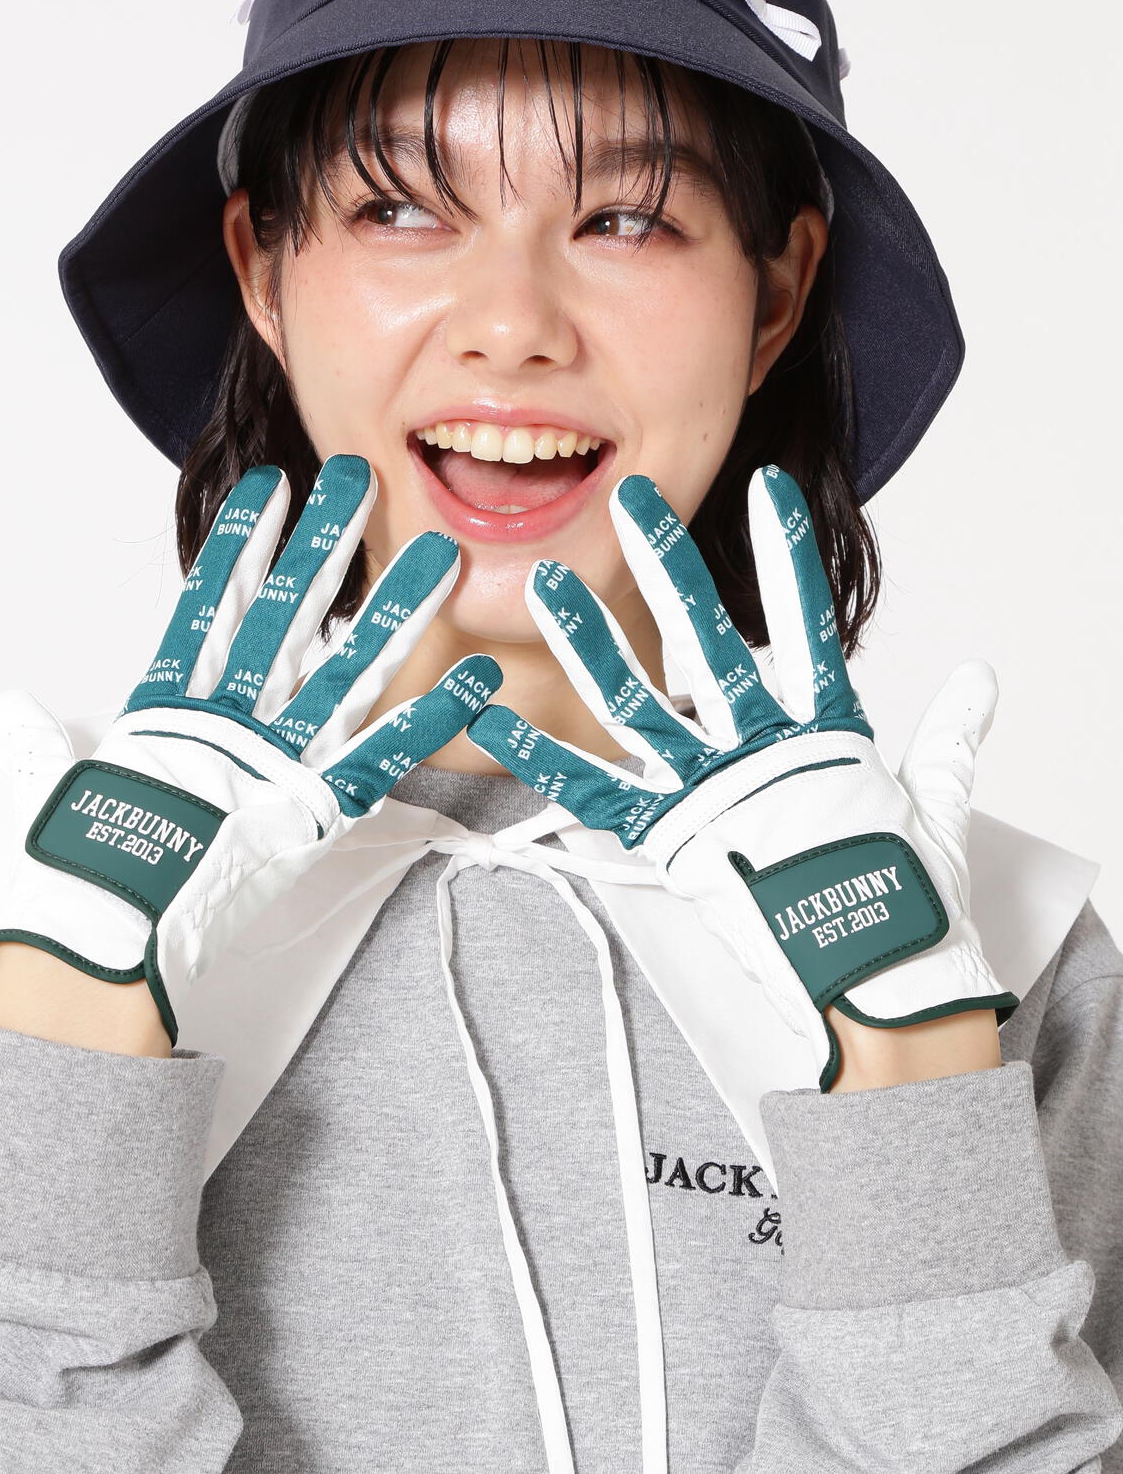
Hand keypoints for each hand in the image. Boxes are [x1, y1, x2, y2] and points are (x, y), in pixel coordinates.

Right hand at [0, 455, 498, 1045]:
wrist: (107, 931)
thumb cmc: (80, 869)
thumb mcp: (54, 789)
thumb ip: (41, 742)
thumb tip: (15, 711)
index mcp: (170, 707)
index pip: (210, 604)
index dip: (241, 545)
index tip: (270, 487)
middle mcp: (231, 717)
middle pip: (289, 613)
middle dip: (327, 544)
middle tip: (362, 477)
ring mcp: (277, 756)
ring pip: (348, 666)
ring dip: (397, 607)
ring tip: (440, 555)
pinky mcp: (315, 807)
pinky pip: (386, 754)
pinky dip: (431, 716)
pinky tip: (475, 676)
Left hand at [466, 464, 1016, 1090]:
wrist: (873, 984)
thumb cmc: (906, 900)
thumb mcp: (937, 804)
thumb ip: (950, 735)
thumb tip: (981, 680)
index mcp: (825, 733)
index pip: (806, 623)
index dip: (786, 556)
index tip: (769, 490)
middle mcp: (759, 751)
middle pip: (703, 644)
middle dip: (666, 566)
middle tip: (629, 499)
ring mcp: (708, 795)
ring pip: (635, 704)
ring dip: (587, 642)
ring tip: (546, 585)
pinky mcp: (668, 842)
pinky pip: (593, 795)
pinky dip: (541, 758)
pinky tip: (493, 721)